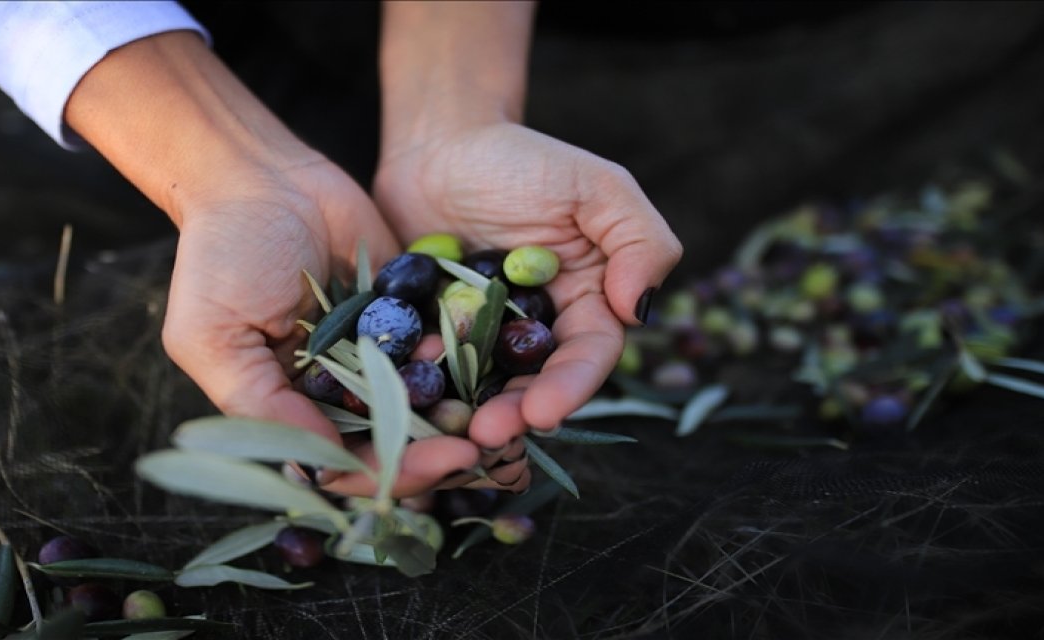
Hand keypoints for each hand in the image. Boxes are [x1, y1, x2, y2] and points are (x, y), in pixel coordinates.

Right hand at [66, 32, 479, 497]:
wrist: (262, 175)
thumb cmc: (222, 256)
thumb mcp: (214, 337)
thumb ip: (262, 405)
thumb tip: (323, 467)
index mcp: (286, 411)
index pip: (342, 466)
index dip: (388, 473)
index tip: (435, 465)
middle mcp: (333, 393)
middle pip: (392, 445)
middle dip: (433, 452)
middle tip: (478, 449)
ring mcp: (372, 355)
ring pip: (424, 403)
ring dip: (456, 412)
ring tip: (493, 413)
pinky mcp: (404, 315)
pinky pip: (440, 345)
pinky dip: (461, 354)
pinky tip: (479, 352)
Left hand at [374, 121, 682, 462]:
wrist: (440, 143)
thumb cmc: (524, 159)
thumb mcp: (596, 186)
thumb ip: (639, 240)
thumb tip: (638, 310)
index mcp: (585, 304)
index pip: (588, 355)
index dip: (569, 387)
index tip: (544, 413)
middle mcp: (535, 331)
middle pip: (533, 384)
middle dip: (515, 414)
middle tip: (488, 435)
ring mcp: (479, 338)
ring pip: (480, 387)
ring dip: (468, 412)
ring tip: (451, 432)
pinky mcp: (429, 334)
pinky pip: (425, 365)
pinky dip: (417, 381)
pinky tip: (404, 392)